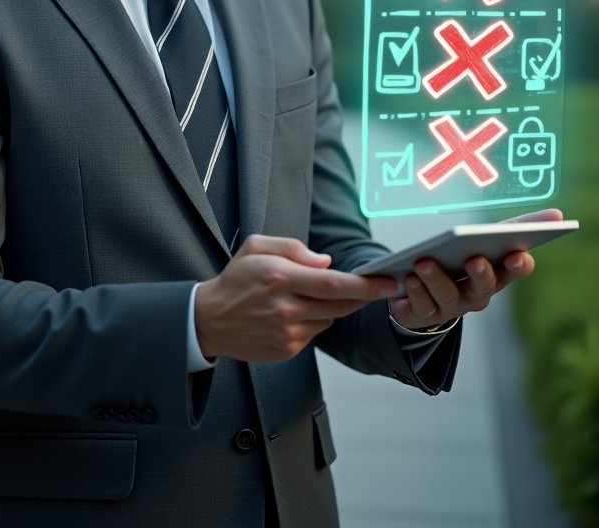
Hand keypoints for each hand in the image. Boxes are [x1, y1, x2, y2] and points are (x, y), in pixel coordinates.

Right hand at [195, 234, 398, 362]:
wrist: (209, 319)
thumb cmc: (236, 279)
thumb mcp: (257, 247)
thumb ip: (293, 248)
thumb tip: (327, 263)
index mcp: (279, 277)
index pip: (333, 283)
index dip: (366, 285)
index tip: (388, 281)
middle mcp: (284, 308)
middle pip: (339, 305)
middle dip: (364, 296)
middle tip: (380, 286)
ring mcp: (286, 333)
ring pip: (329, 319)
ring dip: (333, 306)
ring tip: (310, 294)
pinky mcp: (286, 350)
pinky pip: (315, 333)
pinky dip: (315, 320)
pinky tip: (295, 312)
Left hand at [388, 208, 563, 330]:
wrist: (422, 295)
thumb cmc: (461, 261)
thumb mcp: (484, 241)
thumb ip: (518, 227)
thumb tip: (559, 214)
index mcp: (495, 275)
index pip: (513, 270)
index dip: (518, 265)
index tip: (519, 253)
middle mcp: (475, 296)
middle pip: (482, 289)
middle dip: (481, 274)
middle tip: (475, 259)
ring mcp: (449, 308)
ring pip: (447, 297)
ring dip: (436, 280)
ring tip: (424, 263)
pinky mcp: (421, 315)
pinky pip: (419, 307)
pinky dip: (414, 292)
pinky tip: (406, 277)